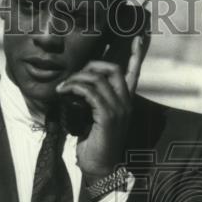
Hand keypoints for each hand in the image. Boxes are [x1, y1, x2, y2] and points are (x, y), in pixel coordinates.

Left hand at [55, 34, 147, 180]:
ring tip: (63, 87)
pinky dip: (75, 88)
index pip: (134, 71)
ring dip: (77, 78)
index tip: (139, 34)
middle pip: (113, 68)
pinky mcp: (108, 116)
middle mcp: (126, 102)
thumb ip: (94, 101)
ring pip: (99, 78)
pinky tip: (64, 92)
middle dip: (91, 65)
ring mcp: (119, 109)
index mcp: (126, 101)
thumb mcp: (95, 118)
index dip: (136, 52)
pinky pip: (91, 92)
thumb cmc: (95, 144)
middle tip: (73, 76)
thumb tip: (79, 86)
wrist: (100, 168)